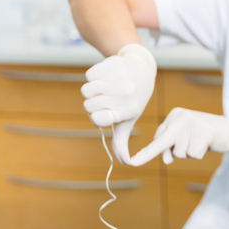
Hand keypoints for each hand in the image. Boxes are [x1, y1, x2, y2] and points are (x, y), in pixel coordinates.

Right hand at [81, 44, 156, 163]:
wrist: (141, 69)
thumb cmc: (132, 99)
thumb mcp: (129, 119)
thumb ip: (122, 141)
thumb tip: (124, 163)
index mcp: (130, 110)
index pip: (96, 119)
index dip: (96, 116)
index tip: (106, 111)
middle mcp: (127, 95)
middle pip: (89, 105)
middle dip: (94, 102)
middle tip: (108, 97)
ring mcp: (121, 78)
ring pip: (86, 90)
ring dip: (92, 89)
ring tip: (106, 87)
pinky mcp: (114, 64)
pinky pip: (89, 75)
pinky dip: (94, 76)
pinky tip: (107, 76)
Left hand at [128, 108, 228, 166]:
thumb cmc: (203, 136)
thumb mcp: (185, 138)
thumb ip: (171, 147)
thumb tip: (166, 160)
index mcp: (175, 115)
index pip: (159, 135)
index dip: (150, 150)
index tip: (137, 157)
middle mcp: (182, 116)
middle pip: (163, 142)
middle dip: (149, 152)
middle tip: (136, 162)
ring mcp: (193, 123)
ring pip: (179, 152)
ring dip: (188, 154)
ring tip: (199, 143)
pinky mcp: (204, 132)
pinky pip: (193, 154)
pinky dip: (198, 155)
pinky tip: (206, 145)